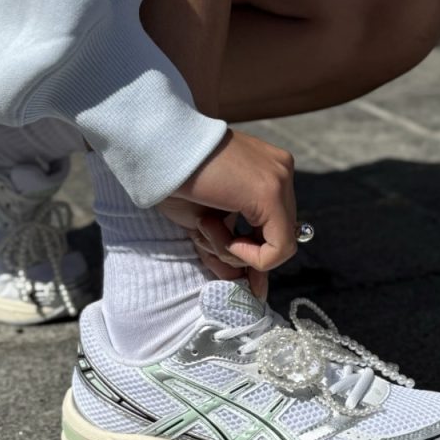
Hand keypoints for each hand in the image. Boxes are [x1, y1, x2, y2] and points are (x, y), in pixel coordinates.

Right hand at [158, 129, 296, 299]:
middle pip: (276, 239)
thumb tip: (255, 292)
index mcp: (267, 172)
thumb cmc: (175, 181)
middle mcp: (281, 172)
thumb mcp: (207, 224)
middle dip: (240, 253)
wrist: (158, 147)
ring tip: (203, 221)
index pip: (274, 227)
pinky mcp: (271, 193)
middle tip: (204, 236)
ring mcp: (280, 180)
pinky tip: (212, 224)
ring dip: (233, 249)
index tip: (224, 258)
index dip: (251, 252)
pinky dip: (243, 253)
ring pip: (277, 247)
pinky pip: (276, 249)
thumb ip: (232, 253)